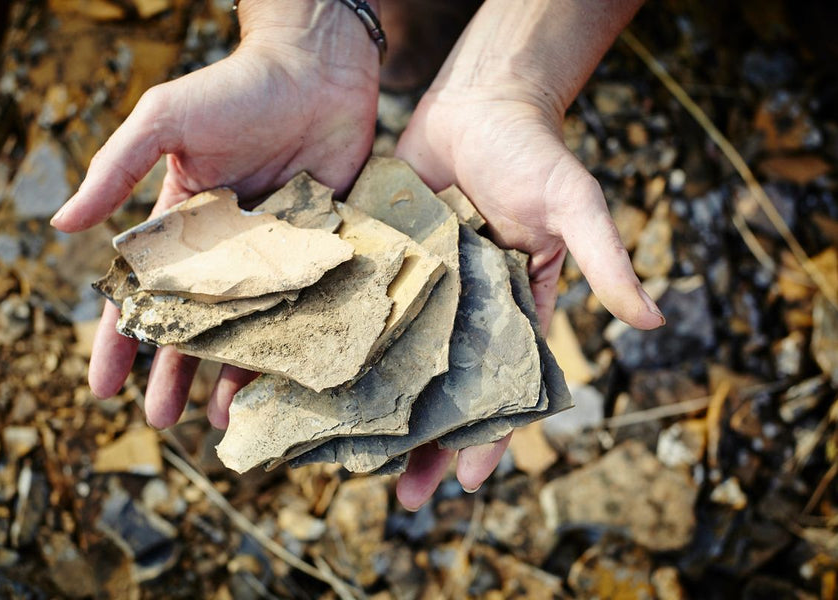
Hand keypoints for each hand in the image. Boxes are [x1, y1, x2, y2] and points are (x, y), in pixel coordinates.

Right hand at [51, 0, 379, 428]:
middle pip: (196, 324)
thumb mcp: (163, 122)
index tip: (103, 388)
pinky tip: (291, 379)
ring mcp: (276, 254)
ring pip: (252, 327)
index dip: (119, 340)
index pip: (143, 293)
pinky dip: (298, 341)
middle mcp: (228, 250)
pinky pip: (307, 306)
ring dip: (234, 373)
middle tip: (161, 420)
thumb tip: (62, 225)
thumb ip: (115, 170)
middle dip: (175, 373)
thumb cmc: (234, 89)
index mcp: (183, 226)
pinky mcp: (322, 250)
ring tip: (224, 421)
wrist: (315, 70)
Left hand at [391, 0, 655, 509]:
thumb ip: (606, 261)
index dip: (489, 437)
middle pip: (441, 389)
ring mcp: (418, 289)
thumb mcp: (576, 206)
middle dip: (425, 442)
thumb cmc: (534, 154)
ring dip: (376, 406)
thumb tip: (654, 319)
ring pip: (394, 360)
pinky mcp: (382, 260)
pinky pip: (360, 309)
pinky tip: (312, 377)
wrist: (479, 103)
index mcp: (510, 311)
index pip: (500, 388)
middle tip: (403, 496)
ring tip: (347, 455)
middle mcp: (461, 310)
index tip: (469, 484)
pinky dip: (340, 342)